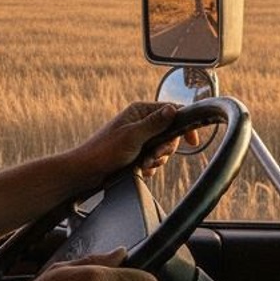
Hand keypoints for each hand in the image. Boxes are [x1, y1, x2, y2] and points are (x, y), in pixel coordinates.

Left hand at [74, 102, 199, 186]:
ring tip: (142, 164)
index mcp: (140, 111)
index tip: (191, 141)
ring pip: (162, 149)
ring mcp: (140, 138)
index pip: (172, 111)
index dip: (184, 125)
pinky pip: (154, 160)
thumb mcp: (133, 136)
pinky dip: (149, 167)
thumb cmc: (105, 151)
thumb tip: (173, 109)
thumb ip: (155, 123)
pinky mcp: (137, 152)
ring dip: (156, 160)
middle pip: (170, 133)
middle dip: (164, 149)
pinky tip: (139, 170)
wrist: (88, 171)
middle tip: (153, 156)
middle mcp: (141, 122)